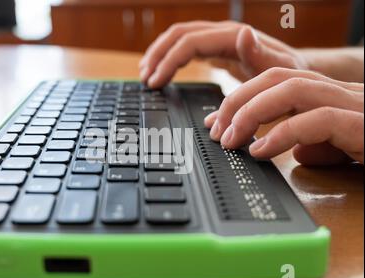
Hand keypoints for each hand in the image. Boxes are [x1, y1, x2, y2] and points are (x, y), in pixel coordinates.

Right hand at [139, 20, 307, 87]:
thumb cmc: (287, 75)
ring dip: (159, 53)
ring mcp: (217, 40)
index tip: (155, 82)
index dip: (168, 61)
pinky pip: (186, 47)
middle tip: (145, 78)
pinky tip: (162, 70)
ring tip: (146, 73)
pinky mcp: (216, 49)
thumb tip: (243, 33)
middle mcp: (222, 33)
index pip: (190, 43)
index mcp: (232, 37)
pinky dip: (170, 57)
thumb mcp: (279, 68)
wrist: (293, 73)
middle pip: (178, 35)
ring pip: (179, 38)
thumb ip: (261, 54)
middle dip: (157, 55)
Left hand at [204, 67, 363, 164]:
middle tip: (216, 130)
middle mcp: (331, 90)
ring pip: (290, 89)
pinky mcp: (359, 122)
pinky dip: (281, 134)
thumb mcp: (333, 145)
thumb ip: (308, 141)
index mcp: (319, 93)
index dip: (237, 98)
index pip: (270, 82)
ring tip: (231, 139)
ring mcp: (347, 102)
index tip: (215, 122)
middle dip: (236, 101)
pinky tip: (261, 152)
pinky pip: (314, 120)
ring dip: (251, 113)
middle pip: (273, 78)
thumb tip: (284, 150)